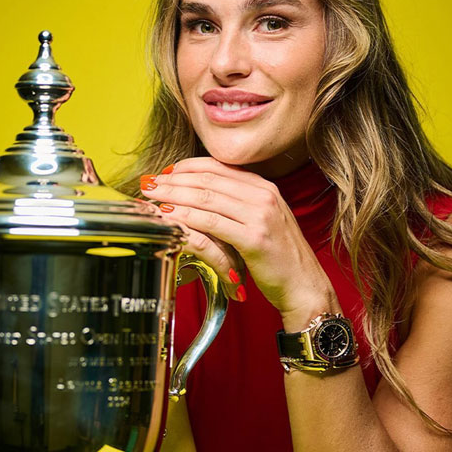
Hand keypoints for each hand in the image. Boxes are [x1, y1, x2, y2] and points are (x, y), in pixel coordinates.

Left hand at [139, 157, 336, 322]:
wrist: (303, 285)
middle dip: (172, 180)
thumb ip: (235, 204)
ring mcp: (260, 215)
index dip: (185, 167)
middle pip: (206, 179)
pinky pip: (211, 223)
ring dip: (173, 196)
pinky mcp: (254, 238)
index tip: (164, 173)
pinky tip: (169, 218)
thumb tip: (199, 194)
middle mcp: (262, 195)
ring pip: (205, 198)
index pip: (216, 166)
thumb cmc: (276, 257)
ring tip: (151, 198)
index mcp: (263, 187)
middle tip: (148, 183)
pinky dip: (186, 218)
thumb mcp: (259, 220)